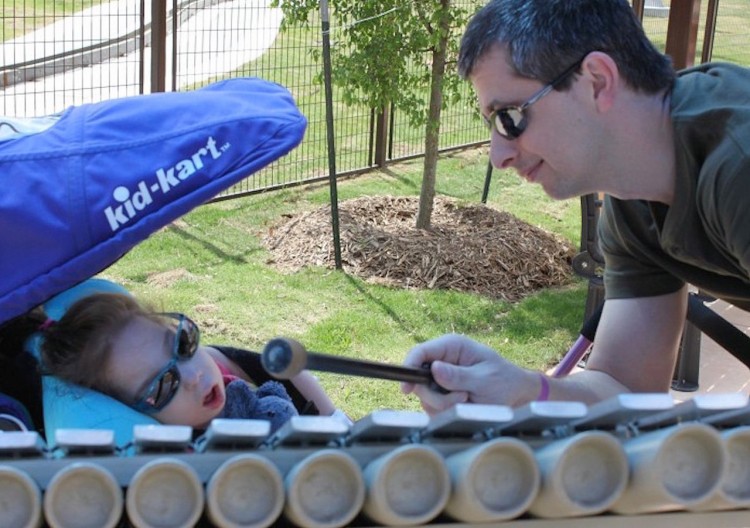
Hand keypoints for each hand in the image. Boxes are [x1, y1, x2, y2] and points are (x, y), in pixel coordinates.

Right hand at [401, 334, 535, 414]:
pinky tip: (464, 405)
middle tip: (462, 398)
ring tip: (468, 399)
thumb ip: (459, 376)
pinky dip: (446, 410)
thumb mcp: (484, 379)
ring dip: (444, 404)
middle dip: (437, 394)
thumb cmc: (503, 381)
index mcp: (451, 346)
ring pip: (425, 395)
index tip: (406, 389)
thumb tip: (434, 369)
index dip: (409, 367)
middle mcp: (442, 360)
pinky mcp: (441, 392)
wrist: (516, 394)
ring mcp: (440, 377)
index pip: (420, 352)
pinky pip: (432, 406)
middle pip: (418, 379)